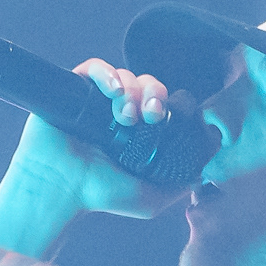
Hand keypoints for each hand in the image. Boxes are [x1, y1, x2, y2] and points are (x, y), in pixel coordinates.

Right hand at [2, 60, 179, 219]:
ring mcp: (98, 100)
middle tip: (152, 115)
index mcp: (140, 132)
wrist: (61, 189)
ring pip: (127, 75)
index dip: (174, 104)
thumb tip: (204, 171)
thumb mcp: (151, 198)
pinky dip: (109, 74)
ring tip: (126, 117)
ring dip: (133, 91)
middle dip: (156, 94)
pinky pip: (96, 67)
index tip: (174, 117)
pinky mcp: (75, 89)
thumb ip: (178, 186)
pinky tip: (115, 92)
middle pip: (149, 85)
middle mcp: (120, 112)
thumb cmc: (101, 196)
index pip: (164, 104)